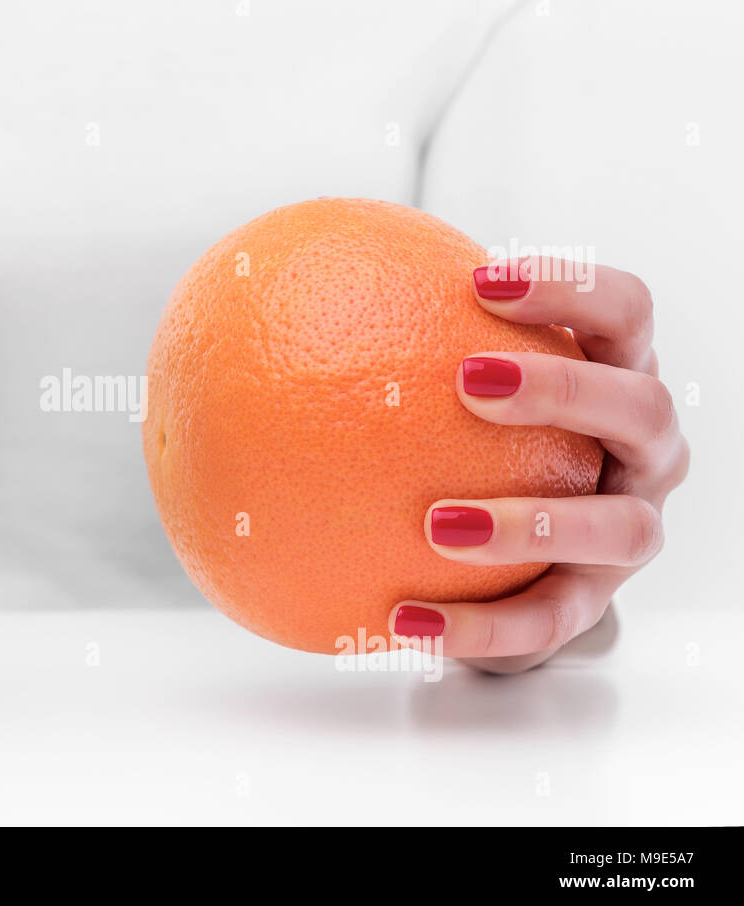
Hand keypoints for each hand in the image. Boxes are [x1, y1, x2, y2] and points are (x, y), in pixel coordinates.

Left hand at [389, 258, 689, 672]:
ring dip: (533, 522)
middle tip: (467, 381)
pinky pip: (546, 623)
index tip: (478, 279)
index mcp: (615, 375)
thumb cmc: (462, 437)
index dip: (568, 288)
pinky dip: (480, 626)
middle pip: (639, 407)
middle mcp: (643, 450)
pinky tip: (401, 621)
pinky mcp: (593, 603)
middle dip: (561, 388)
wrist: (495, 553)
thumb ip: (388, 339)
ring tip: (437, 523)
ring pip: (619, 527)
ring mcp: (630, 529)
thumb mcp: (435, 386)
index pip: (623, 312)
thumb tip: (261, 300)